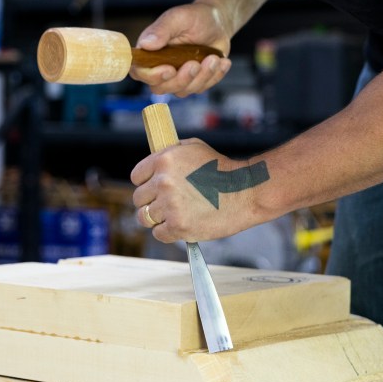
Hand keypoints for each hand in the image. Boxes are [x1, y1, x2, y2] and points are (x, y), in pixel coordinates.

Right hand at [130, 3, 231, 96]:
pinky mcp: (194, 82)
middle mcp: (160, 67)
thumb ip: (161, 30)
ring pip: (183, 91)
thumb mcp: (177, 18)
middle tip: (196, 63)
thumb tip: (145, 44)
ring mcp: (177, 77)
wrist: (217, 23)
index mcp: (150, 52)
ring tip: (213, 58)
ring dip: (201, 77)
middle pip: (160, 88)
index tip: (170, 69)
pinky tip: (221, 62)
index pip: (140, 72)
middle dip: (181, 79)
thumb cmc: (194, 17)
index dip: (153, 76)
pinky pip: (201, 88)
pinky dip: (214, 76)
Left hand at [132, 139, 266, 242]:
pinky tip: (180, 225)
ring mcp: (170, 205)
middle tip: (167, 203)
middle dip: (151, 201)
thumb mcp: (196, 147)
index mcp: (164, 160)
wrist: (245, 191)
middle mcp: (163, 182)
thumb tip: (157, 159)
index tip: (153, 188)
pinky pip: (158, 233)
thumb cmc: (223, 169)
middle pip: (139, 198)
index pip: (137, 176)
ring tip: (174, 215)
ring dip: (157, 218)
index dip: (145, 183)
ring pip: (145, 217)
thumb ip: (172, 152)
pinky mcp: (178, 226)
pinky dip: (167, 232)